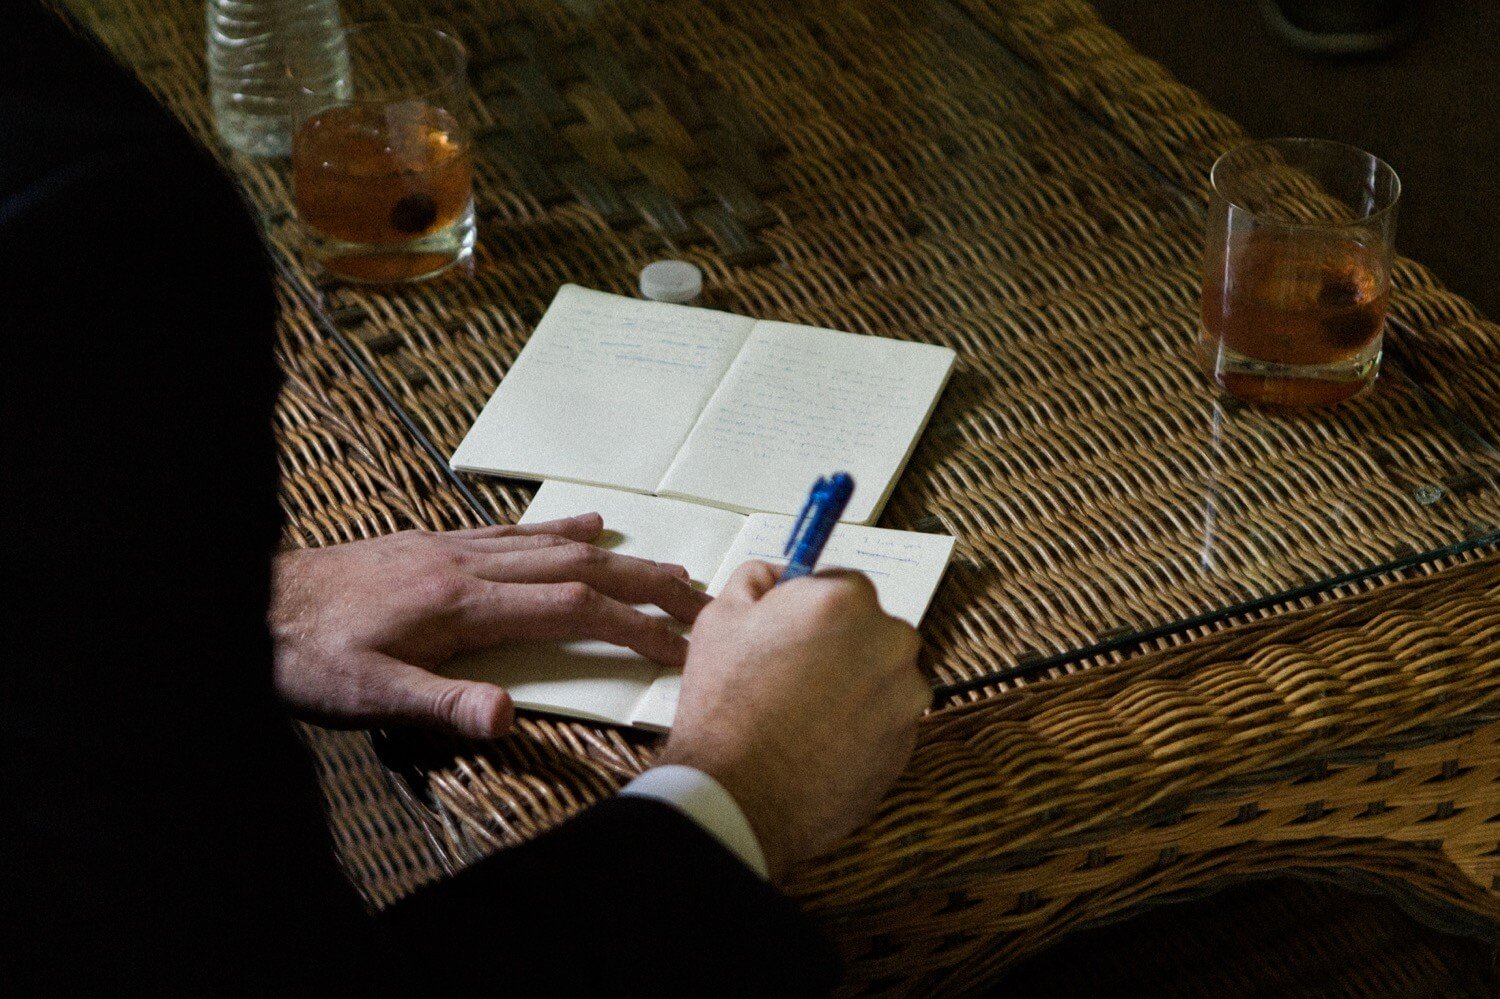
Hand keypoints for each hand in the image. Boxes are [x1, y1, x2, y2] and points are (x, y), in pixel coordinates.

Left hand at [269, 515, 708, 737]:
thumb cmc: (304, 655)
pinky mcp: (436, 543)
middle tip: (701, 598)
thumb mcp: (366, 695)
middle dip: (647, 581)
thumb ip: (441, 705)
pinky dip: (560, 528)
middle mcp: (469, 564)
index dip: (634, 627)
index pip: (573, 609)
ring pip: (554, 544)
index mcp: (463, 603)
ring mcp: (454, 547)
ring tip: (666, 566)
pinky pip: (514, 530)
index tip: (680, 646)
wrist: (252, 603)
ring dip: (618, 554)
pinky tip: (585, 524)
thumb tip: (509, 719)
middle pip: (580, 566)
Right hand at [659, 561, 926, 880]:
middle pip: (871, 629)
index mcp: (846, 600)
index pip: (844, 584)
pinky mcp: (908, 742)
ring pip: (883, 675)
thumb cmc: (726, 709)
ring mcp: (905, 695)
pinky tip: (822, 740)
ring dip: (855, 686)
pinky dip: (864, 726)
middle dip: (839, 645)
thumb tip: (774, 574)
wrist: (740, 796)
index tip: (795, 629)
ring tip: (805, 713)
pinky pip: (888, 719)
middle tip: (794, 674)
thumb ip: (756, 580)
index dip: (814, 608)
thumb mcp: (721, 620)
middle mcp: (889, 641)